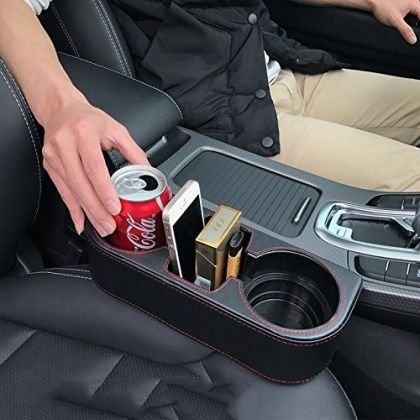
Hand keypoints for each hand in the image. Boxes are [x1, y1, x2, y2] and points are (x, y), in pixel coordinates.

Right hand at [42, 98, 148, 236]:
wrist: (61, 110)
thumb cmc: (89, 119)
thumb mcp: (115, 129)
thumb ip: (133, 151)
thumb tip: (147, 171)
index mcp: (84, 133)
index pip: (94, 166)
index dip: (104, 189)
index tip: (114, 207)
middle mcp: (65, 144)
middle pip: (81, 183)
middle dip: (96, 208)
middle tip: (109, 225)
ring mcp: (54, 157)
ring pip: (71, 190)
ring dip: (87, 212)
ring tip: (101, 226)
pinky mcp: (50, 166)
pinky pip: (62, 191)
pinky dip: (73, 209)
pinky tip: (80, 221)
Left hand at [371, 0, 419, 43]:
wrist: (375, 1)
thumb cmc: (383, 8)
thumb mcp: (395, 21)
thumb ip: (405, 30)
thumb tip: (413, 39)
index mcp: (415, 4)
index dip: (419, 27)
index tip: (415, 35)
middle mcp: (414, 1)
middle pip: (419, 15)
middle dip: (416, 23)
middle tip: (409, 30)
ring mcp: (409, 1)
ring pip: (415, 12)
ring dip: (412, 19)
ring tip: (402, 23)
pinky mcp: (405, 2)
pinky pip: (410, 10)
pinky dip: (408, 16)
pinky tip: (400, 19)